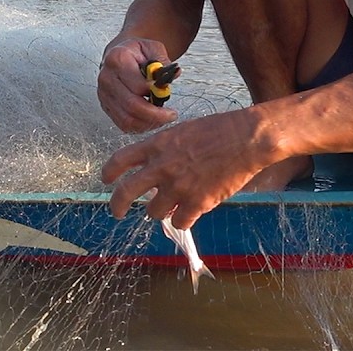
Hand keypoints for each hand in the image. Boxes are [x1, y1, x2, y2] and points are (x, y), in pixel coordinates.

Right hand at [97, 38, 179, 132]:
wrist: (119, 54)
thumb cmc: (136, 52)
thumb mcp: (152, 48)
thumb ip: (163, 60)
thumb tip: (174, 73)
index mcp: (118, 59)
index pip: (138, 86)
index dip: (155, 93)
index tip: (166, 93)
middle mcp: (107, 78)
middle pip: (132, 106)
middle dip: (155, 114)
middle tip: (170, 114)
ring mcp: (104, 94)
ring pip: (127, 119)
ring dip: (148, 123)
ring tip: (161, 118)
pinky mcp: (105, 106)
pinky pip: (123, 124)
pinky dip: (140, 126)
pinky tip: (150, 119)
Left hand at [101, 108, 267, 229]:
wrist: (246, 139)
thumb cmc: (219, 130)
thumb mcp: (182, 131)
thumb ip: (164, 150)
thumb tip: (155, 169)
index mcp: (157, 145)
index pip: (120, 160)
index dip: (109, 172)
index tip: (106, 180)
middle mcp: (162, 167)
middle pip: (126, 192)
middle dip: (117, 205)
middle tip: (117, 212)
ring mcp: (178, 187)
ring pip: (154, 212)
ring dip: (160, 210)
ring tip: (172, 204)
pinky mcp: (197, 203)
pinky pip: (179, 222)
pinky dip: (183, 219)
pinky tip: (191, 212)